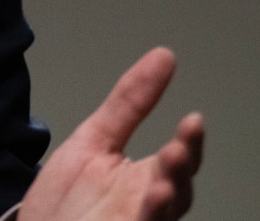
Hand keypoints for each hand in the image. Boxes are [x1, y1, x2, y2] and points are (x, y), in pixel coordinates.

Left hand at [21, 47, 204, 220]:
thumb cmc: (67, 199)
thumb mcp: (93, 141)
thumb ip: (128, 104)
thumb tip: (164, 56)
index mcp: (145, 179)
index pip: (178, 160)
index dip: (189, 143)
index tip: (193, 119)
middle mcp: (148, 206)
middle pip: (178, 190)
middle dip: (180, 170)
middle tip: (177, 149)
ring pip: (163, 215)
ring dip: (166, 199)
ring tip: (161, 183)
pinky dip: (149, 219)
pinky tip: (150, 202)